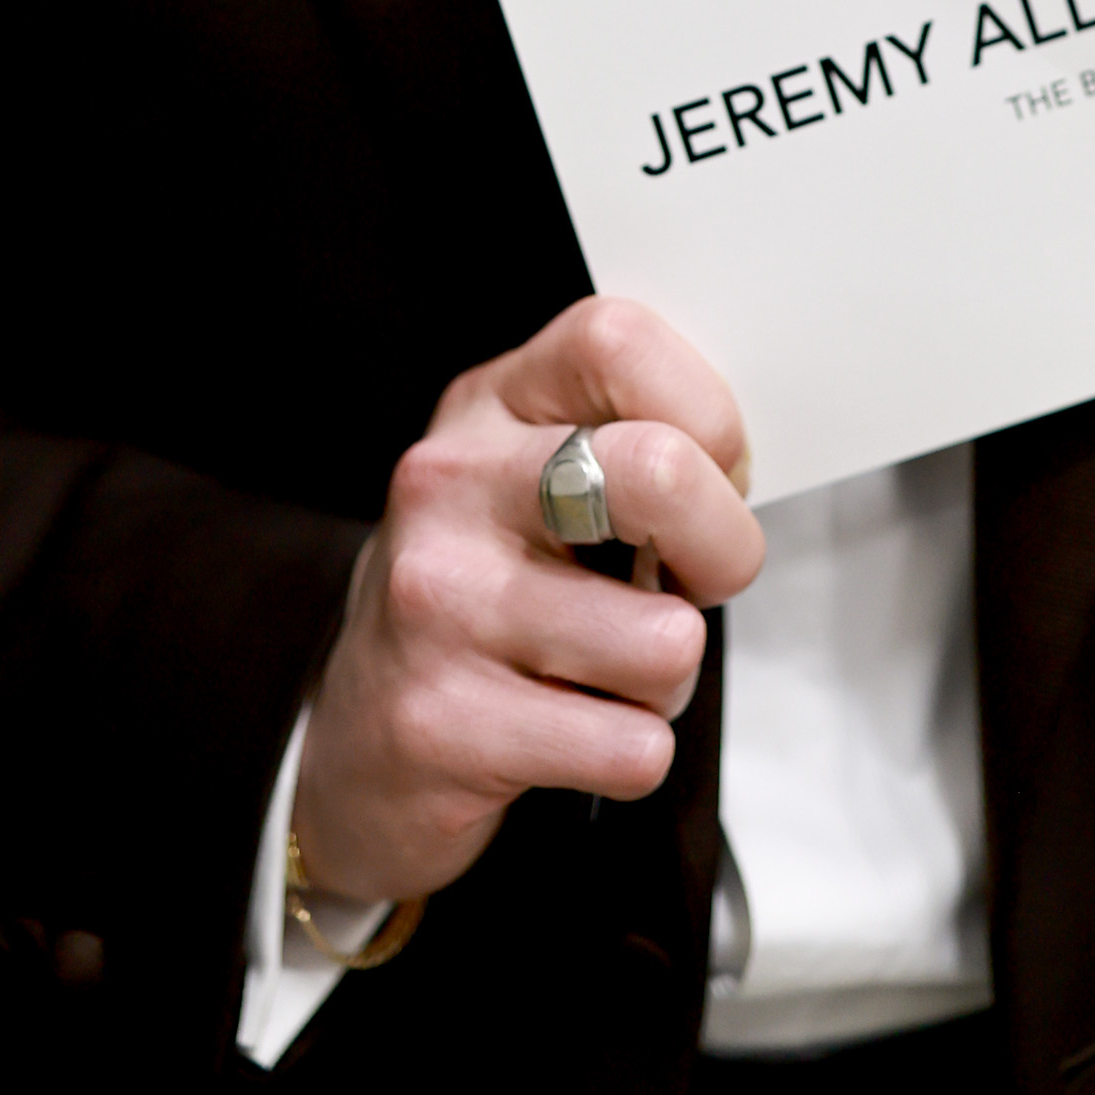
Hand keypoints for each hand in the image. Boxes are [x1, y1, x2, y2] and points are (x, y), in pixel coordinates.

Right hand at [291, 297, 762, 908]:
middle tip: (695, 581)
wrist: (355, 736)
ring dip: (666, 679)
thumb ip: (626, 439)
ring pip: (664, 641)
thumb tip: (739, 468)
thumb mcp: (531, 480)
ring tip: (609, 671)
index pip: (619, 341)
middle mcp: (450, 486)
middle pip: (658, 471)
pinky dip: (631, 753)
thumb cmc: (483, 595)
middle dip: (724, 547)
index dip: (708, 414)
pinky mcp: (441, 722)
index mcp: (488, 407)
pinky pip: (630, 748)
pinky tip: (572, 731)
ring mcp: (439, 603)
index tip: (712, 476)